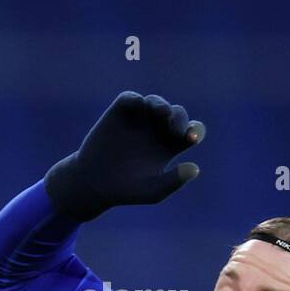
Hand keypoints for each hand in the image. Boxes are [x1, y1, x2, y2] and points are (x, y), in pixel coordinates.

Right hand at [45, 91, 205, 221]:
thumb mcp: (152, 191)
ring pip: (156, 102)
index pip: (192, 131)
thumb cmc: (126, 191)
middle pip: (177, 113)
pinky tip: (139, 105)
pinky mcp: (119, 113)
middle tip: (176, 129)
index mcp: (170, 145)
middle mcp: (157, 129)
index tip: (191, 138)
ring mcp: (138, 119)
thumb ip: (173, 181)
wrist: (93, 184)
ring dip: (161, 105)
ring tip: (161, 113)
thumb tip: (195, 168)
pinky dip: (135, 99)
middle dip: (180, 117)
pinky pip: (131, 99)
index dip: (196, 130)